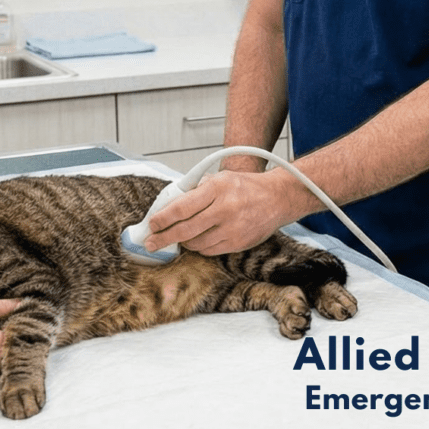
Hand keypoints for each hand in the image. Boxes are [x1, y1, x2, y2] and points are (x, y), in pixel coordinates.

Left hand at [144, 169, 299, 255]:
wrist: (277, 198)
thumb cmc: (246, 187)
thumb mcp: (219, 179)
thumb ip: (195, 191)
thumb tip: (168, 206)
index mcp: (217, 188)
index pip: (181, 207)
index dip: (162, 219)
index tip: (151, 224)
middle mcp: (225, 208)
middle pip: (185, 229)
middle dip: (163, 238)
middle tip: (151, 242)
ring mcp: (232, 228)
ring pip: (196, 243)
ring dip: (182, 242)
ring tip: (177, 237)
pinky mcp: (238, 243)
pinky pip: (209, 250)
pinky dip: (199, 247)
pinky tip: (197, 240)